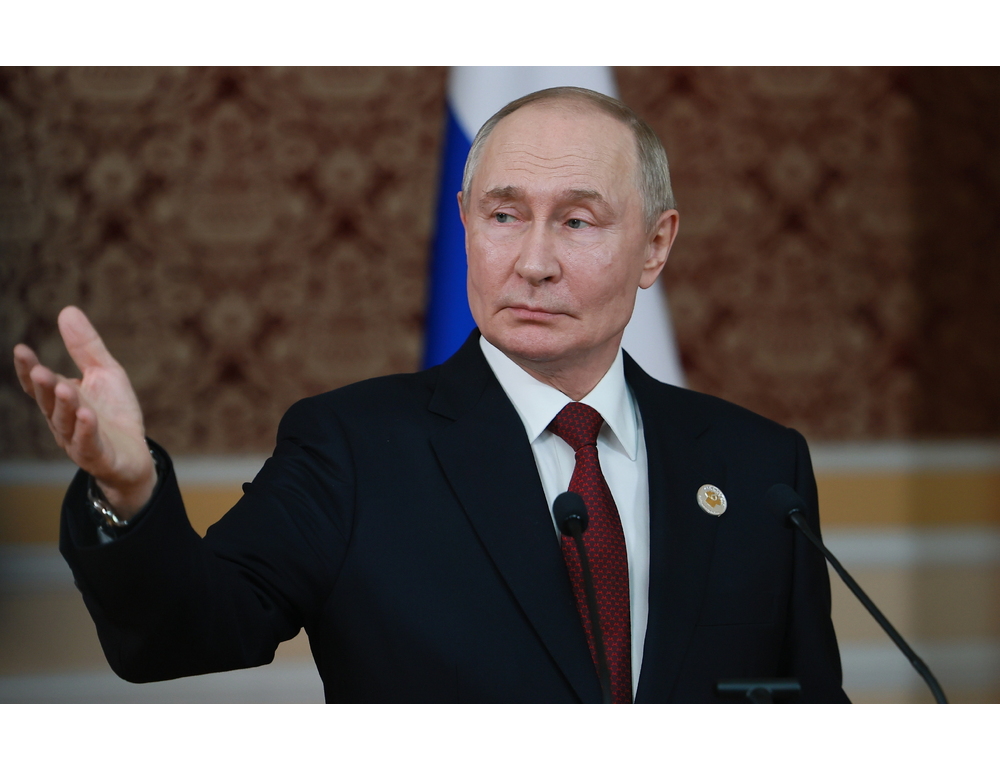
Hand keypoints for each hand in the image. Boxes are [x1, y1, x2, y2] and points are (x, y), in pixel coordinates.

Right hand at [13, 306, 155, 518]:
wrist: (135, 455)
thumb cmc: (115, 413)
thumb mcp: (104, 373)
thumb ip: (86, 347)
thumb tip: (67, 310)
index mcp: (61, 400)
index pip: (39, 384)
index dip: (28, 370)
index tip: (21, 350)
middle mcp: (63, 421)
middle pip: (49, 403)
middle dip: (43, 386)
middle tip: (39, 369)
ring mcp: (78, 440)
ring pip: (66, 423)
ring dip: (64, 405)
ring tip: (63, 387)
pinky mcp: (99, 456)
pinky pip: (89, 444)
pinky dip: (86, 430)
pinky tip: (86, 415)